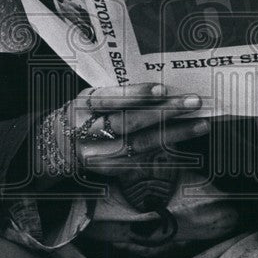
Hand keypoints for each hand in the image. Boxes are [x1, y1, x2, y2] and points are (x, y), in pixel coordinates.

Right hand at [48, 83, 208, 176]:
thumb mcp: (90, 98)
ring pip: (140, 144)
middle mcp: (87, 131)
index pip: (110, 99)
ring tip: (201, 123)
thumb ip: (117, 95)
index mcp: (82, 105)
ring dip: (174, 133)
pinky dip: (165, 149)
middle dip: (164, 112)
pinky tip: (185, 140)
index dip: (136, 95)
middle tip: (193, 102)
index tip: (163, 88)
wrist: (56, 145)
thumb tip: (162, 89)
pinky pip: (142, 159)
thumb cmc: (83, 114)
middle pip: (129, 123)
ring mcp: (98, 154)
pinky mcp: (109, 169)